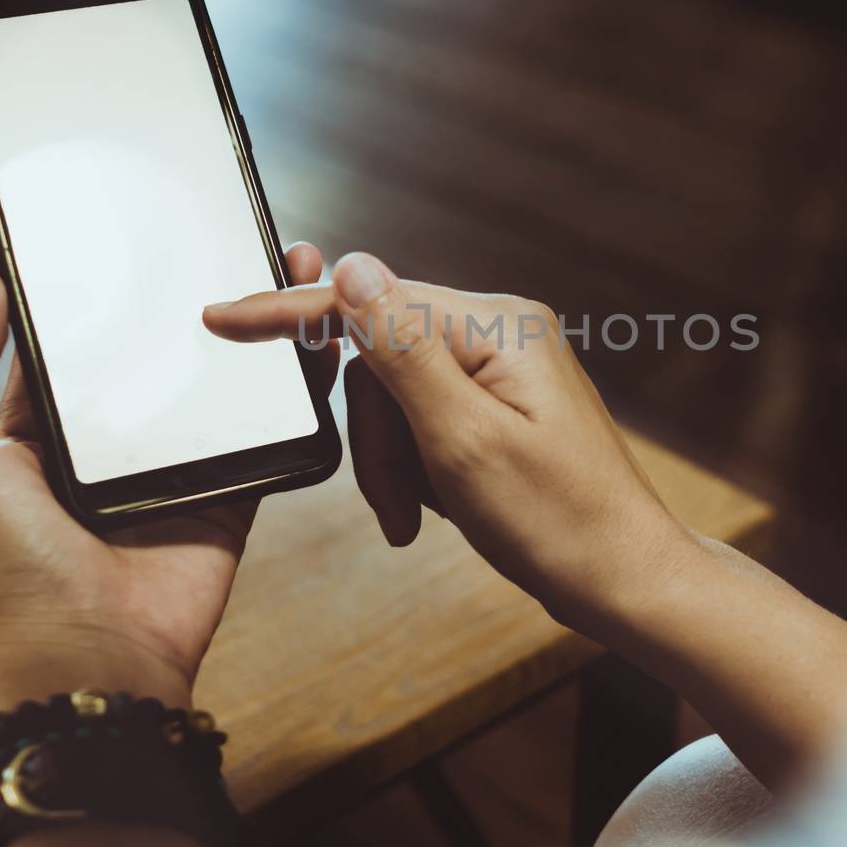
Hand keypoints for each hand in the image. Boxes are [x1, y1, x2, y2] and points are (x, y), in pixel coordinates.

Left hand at [0, 244, 339, 710]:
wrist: (97, 651)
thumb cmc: (11, 564)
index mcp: (43, 430)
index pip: (76, 342)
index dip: (105, 291)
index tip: (137, 233)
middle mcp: (113, 443)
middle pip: (157, 353)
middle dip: (191, 297)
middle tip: (228, 235)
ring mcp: (176, 464)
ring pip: (219, 381)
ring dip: (252, 330)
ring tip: (285, 270)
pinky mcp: (231, 489)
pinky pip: (266, 430)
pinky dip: (292, 390)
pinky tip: (313, 342)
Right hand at [202, 251, 696, 630]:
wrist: (623, 579)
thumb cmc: (559, 521)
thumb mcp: (463, 441)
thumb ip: (401, 352)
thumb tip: (353, 267)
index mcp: (498, 325)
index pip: (372, 302)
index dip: (294, 314)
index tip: (223, 319)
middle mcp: (501, 332)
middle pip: (379, 359)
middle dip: (373, 439)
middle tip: (395, 505)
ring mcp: (501, 368)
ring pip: (394, 398)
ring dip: (392, 464)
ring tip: (419, 518)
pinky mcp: (498, 404)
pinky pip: (422, 421)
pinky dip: (414, 469)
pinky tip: (438, 509)